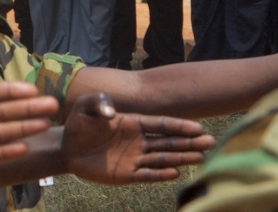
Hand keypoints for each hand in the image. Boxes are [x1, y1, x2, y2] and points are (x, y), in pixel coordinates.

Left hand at [61, 92, 214, 184]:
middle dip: (189, 142)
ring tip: (201, 157)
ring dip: (181, 158)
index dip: (179, 126)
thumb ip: (98, 103)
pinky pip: (147, 175)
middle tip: (211, 142)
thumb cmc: (78, 124)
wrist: (66, 147)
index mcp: (132, 122)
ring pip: (163, 158)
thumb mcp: (85, 106)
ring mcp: (134, 158)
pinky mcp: (126, 174)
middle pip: (168, 142)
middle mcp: (138, 140)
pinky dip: (160, 175)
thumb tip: (111, 114)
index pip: (160, 124)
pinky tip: (175, 173)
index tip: (198, 128)